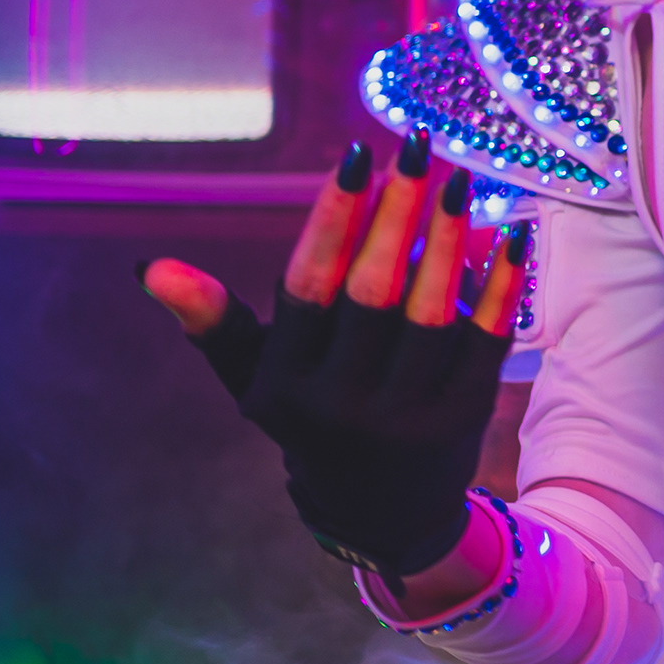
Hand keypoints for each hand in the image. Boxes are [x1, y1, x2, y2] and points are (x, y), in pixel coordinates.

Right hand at [144, 135, 531, 576]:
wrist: (382, 514)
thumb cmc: (310, 418)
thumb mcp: (255, 379)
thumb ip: (214, 322)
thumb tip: (153, 268)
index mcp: (286, 385)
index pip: (308, 287)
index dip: (333, 218)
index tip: (356, 155)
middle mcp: (344, 404)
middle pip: (372, 292)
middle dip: (395, 214)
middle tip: (416, 148)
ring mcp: (408, 414)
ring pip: (430, 312)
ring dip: (446, 239)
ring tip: (457, 179)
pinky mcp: (464, 417)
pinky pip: (486, 339)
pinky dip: (501, 286)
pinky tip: (510, 233)